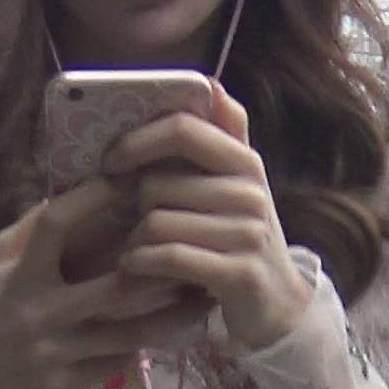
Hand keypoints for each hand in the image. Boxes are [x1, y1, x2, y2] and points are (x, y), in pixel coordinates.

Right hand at [0, 183, 212, 388]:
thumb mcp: (1, 261)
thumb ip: (35, 226)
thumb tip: (80, 184)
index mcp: (21, 274)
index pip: (56, 225)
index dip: (93, 199)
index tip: (130, 176)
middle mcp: (40, 312)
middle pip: (114, 286)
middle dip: (158, 265)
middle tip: (194, 241)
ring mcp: (57, 351)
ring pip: (129, 331)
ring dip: (171, 312)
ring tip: (204, 291)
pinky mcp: (69, 383)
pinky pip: (120, 359)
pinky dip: (152, 342)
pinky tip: (183, 327)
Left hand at [104, 82, 311, 352]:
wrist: (278, 305)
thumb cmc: (240, 239)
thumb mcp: (237, 184)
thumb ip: (223, 136)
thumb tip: (211, 83)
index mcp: (245, 161)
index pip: (183, 129)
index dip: (137, 140)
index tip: (110, 160)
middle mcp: (251, 192)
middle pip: (159, 183)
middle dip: (132, 206)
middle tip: (127, 222)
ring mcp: (248, 233)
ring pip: (158, 222)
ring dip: (132, 240)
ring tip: (133, 250)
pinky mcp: (239, 273)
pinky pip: (170, 257)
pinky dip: (140, 263)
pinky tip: (133, 267)